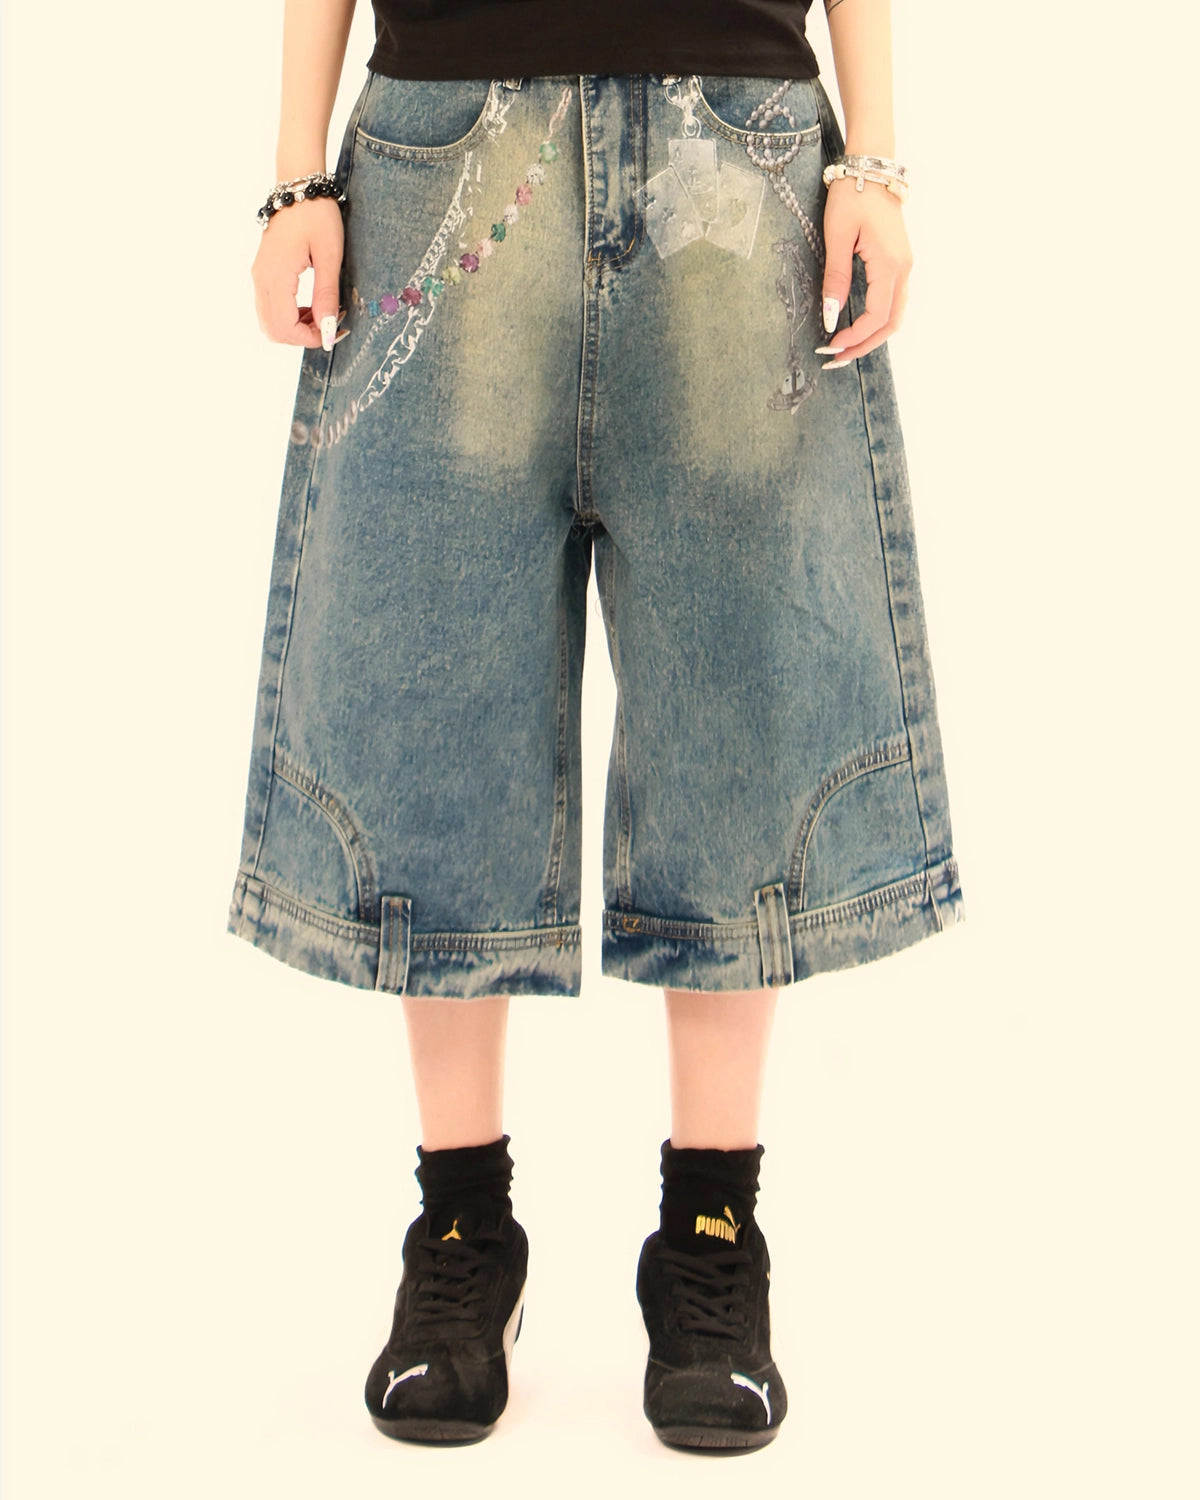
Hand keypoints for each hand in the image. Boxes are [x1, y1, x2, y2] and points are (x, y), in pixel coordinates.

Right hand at [251, 197, 345, 348]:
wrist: (298, 188)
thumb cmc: (317, 216)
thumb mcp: (330, 256)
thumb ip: (327, 295)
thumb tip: (328, 330)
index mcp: (276, 276)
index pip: (285, 328)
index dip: (311, 339)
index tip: (335, 331)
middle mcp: (261, 280)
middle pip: (274, 331)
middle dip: (303, 337)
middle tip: (331, 324)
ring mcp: (259, 277)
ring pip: (270, 323)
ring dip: (296, 328)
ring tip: (324, 313)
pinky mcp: (263, 274)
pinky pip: (271, 309)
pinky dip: (290, 317)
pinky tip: (312, 306)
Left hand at [818, 176, 911, 364]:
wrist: (871, 167)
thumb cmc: (852, 196)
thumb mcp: (837, 237)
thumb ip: (836, 279)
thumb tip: (831, 318)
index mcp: (890, 265)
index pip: (876, 317)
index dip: (854, 337)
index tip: (830, 345)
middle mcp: (903, 269)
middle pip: (891, 324)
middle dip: (864, 345)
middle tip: (837, 358)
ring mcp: (904, 266)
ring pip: (894, 315)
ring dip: (872, 335)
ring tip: (845, 347)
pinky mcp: (898, 262)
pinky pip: (892, 301)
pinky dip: (877, 320)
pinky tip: (857, 326)